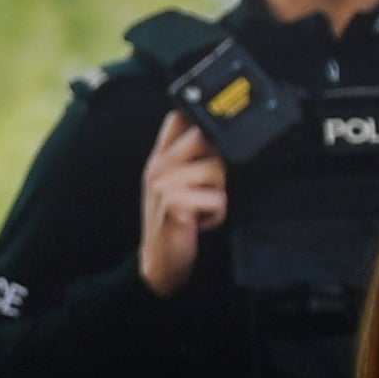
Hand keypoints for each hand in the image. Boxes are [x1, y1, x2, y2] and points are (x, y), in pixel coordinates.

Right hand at [134, 111, 225, 296]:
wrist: (160, 260)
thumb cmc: (172, 221)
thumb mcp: (173, 182)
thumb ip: (186, 154)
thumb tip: (213, 129)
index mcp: (160, 157)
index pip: (178, 117)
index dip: (199, 119)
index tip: (209, 140)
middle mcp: (159, 166)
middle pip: (203, 135)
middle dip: (218, 159)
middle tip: (209, 183)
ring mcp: (164, 183)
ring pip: (216, 168)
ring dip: (219, 192)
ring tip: (203, 206)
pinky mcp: (174, 203)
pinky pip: (217, 198)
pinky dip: (217, 214)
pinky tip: (202, 222)